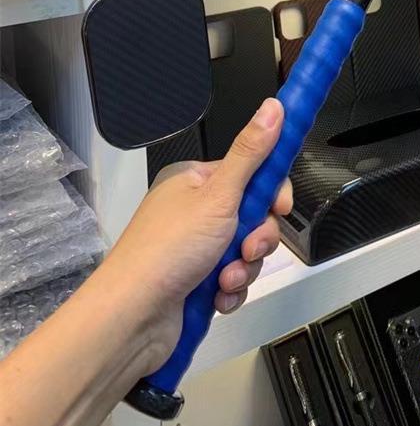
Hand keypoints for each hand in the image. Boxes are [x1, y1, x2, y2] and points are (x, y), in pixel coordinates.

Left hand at [99, 97, 291, 374]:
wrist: (132, 318)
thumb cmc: (166, 251)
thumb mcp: (218, 195)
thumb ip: (251, 153)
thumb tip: (273, 107)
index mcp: (194, 181)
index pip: (250, 174)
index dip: (271, 192)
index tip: (281, 207)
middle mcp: (194, 211)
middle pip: (253, 215)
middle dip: (257, 238)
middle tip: (247, 248)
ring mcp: (195, 248)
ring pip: (246, 251)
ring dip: (243, 268)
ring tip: (225, 279)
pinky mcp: (197, 280)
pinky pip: (233, 279)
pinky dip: (231, 290)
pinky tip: (217, 297)